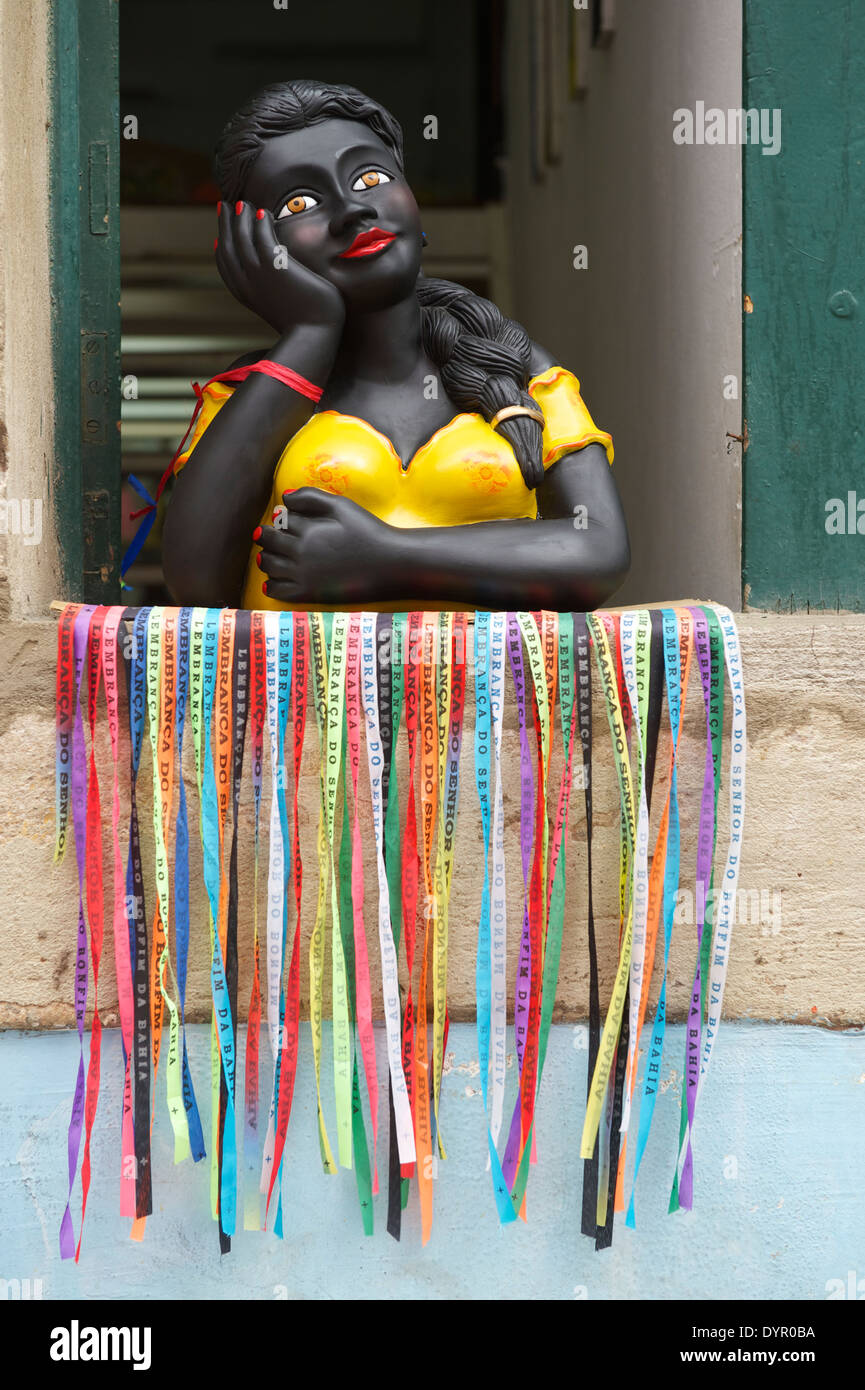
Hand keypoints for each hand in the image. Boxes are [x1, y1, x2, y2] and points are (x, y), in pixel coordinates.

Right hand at [216, 202, 344, 333]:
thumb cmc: (306, 323)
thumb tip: (279, 279)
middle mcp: (247, 284)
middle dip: (225, 224)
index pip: (226, 266)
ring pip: (242, 238)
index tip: (219, 234)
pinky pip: (262, 238)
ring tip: (245, 204)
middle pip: (228, 247)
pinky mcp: (275, 268)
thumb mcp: (282, 305)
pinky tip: (264, 214)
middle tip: (225, 205)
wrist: (315, 335)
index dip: (221, 246)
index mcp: (246, 295)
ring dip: (242, 218)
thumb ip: (274, 291)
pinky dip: (260, 223)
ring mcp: (259, 275)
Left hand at [255, 488, 394, 604]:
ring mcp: (303, 575)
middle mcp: (300, 552)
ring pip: (269, 565)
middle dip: (266, 536)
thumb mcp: (342, 506)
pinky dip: (270, 585)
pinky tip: (271, 581)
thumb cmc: (368, 531)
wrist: (389, 564)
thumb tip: (284, 497)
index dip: (280, 518)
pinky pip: (278, 591)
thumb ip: (311, 497)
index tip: (282, 519)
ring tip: (266, 556)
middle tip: (265, 535)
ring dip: (265, 558)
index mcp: (308, 529)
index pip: (282, 520)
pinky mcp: (308, 594)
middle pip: (270, 541)